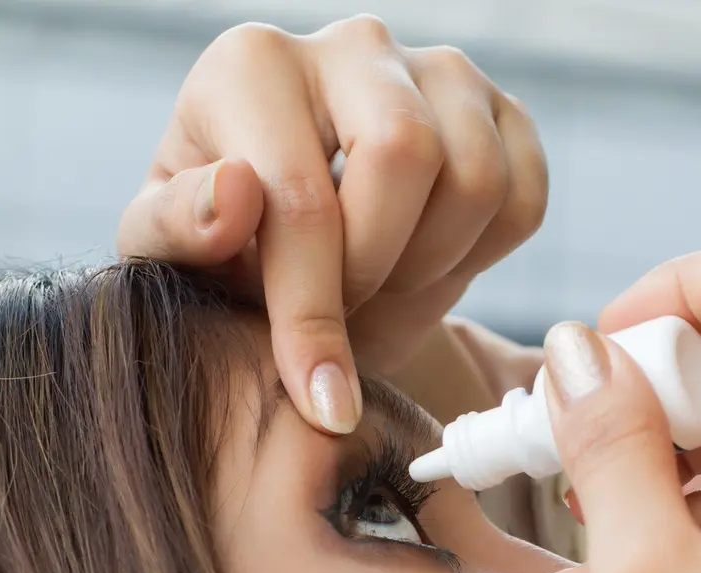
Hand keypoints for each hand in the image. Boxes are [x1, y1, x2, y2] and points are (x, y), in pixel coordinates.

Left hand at [117, 16, 547, 434]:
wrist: (307, 234)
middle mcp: (355, 45)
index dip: (312, 312)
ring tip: (382, 287)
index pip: (300, 194)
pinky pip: (526, 196)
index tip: (322, 400)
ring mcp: (442, 72)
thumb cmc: (231, 242)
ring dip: (434, 267)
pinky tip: (430, 265)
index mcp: (254, 65)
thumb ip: (179, 226)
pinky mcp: (504, 113)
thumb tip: (235, 194)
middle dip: (380, 268)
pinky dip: (487, 255)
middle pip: (406, 154)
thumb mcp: (174, 248)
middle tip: (349, 313)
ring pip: (478, 179)